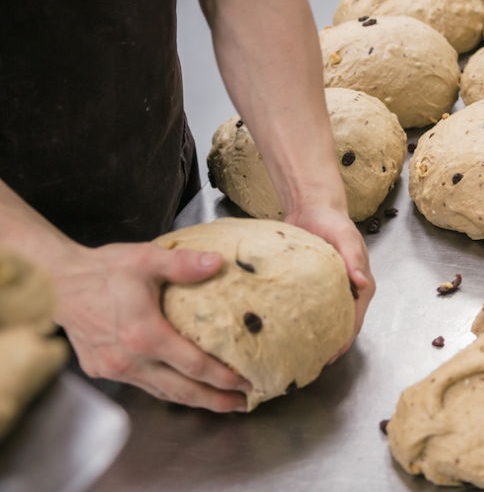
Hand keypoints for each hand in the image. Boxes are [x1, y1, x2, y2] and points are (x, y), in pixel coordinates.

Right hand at [52, 242, 250, 412]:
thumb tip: (219, 262)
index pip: (194, 365)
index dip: (223, 377)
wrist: (56, 282)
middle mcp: (130, 359)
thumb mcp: (147, 259)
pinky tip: (183, 387)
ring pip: (162, 392)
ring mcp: (114, 368)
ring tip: (220, 402)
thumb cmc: (103, 270)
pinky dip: (167, 390)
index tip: (246, 383)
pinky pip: (143, 385)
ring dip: (193, 399)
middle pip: (182, 390)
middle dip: (215, 400)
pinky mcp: (102, 369)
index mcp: (145, 335)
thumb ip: (184, 264)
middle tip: (243, 404)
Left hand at [286, 204, 375, 356]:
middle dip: (328, 345)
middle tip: (308, 362)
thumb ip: (354, 259)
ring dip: (315, 335)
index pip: (355, 321)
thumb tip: (362, 283)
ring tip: (297, 353)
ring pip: (325, 319)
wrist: (313, 207)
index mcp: (362, 286)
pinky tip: (286, 329)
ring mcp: (330, 290)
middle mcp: (348, 292)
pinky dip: (302, 320)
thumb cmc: (333, 222)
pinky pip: (308, 308)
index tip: (328, 357)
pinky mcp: (312, 286)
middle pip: (341, 325)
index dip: (343, 341)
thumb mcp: (346, 237)